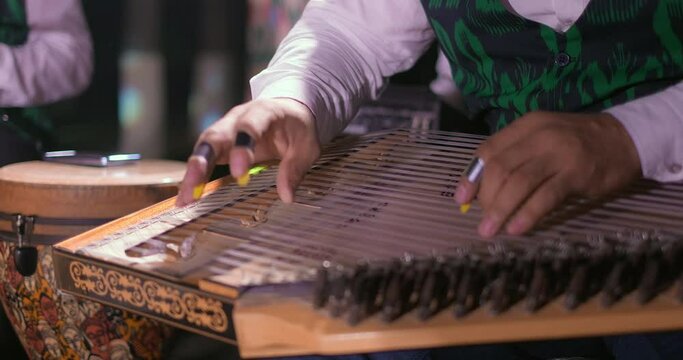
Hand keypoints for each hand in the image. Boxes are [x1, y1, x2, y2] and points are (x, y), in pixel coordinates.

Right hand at [176, 98, 319, 205]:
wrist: (287, 111)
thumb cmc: (297, 128)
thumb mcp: (307, 145)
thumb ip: (295, 168)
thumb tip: (286, 196)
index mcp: (263, 112)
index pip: (249, 126)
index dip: (241, 148)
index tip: (240, 174)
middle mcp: (237, 119)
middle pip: (214, 136)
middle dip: (202, 161)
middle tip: (195, 187)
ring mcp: (225, 130)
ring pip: (203, 148)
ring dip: (192, 173)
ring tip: (184, 198)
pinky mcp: (219, 144)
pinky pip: (202, 159)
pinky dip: (193, 178)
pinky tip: (185, 198)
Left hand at [455, 111, 640, 237]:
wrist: (624, 139)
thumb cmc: (576, 143)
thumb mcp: (542, 138)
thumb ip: (515, 156)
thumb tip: (482, 190)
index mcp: (526, 126)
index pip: (488, 150)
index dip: (471, 177)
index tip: (461, 200)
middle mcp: (539, 136)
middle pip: (499, 168)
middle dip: (485, 197)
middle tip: (483, 220)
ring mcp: (558, 154)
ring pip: (518, 183)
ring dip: (499, 210)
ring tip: (490, 230)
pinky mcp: (576, 174)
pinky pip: (544, 197)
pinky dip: (527, 214)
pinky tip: (516, 229)